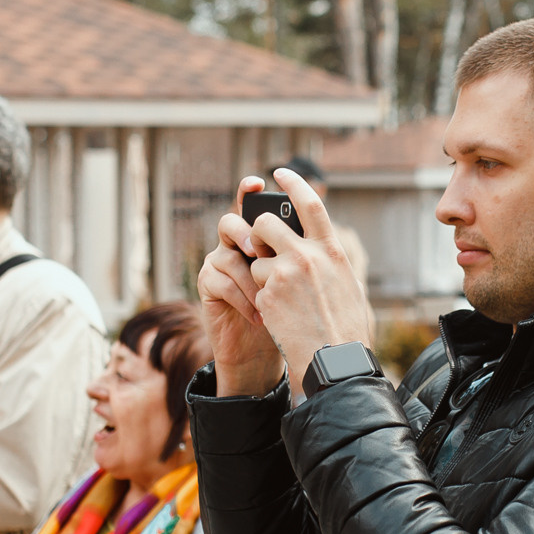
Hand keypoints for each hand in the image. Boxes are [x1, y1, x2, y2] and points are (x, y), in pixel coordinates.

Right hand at [198, 177, 286, 396]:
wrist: (263, 352)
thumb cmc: (287, 313)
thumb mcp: (301, 282)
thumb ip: (304, 258)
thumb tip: (325, 238)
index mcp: (260, 237)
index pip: (252, 205)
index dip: (249, 191)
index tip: (258, 182)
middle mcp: (235, 244)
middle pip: (232, 222)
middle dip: (246, 233)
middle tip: (257, 250)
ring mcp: (219, 263)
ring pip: (227, 254)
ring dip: (251, 278)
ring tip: (268, 301)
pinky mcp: (208, 285)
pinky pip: (220, 281)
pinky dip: (243, 299)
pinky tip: (258, 316)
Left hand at [225, 168, 371, 400]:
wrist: (334, 361)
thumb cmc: (347, 330)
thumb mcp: (348, 286)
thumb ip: (330, 263)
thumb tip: (321, 252)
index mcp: (332, 251)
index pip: (309, 202)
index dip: (292, 183)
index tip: (278, 174)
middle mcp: (308, 255)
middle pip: (267, 223)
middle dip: (258, 231)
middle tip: (259, 244)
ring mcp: (285, 273)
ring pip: (256, 257)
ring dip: (261, 273)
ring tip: (280, 298)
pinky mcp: (267, 294)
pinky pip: (254, 286)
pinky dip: (261, 299)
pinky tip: (278, 316)